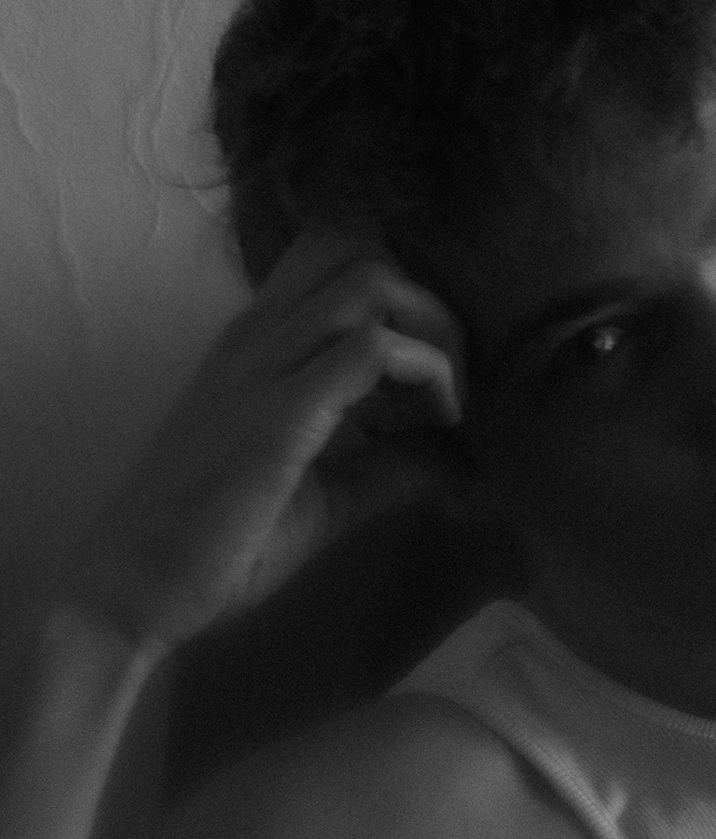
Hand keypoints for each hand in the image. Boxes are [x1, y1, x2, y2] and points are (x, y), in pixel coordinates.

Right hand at [63, 231, 472, 653]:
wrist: (130, 592)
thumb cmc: (215, 546)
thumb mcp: (323, 494)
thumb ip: (389, 467)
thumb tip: (462, 460)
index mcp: (256, 343)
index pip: (331, 257)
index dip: (402, 299)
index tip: (428, 378)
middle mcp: (256, 336)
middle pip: (359, 247)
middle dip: (428, 304)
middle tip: (447, 384)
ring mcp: (262, 367)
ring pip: (372, 281)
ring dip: (433, 333)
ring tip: (443, 405)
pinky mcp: (279, 414)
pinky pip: (373, 348)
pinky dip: (427, 374)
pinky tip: (435, 426)